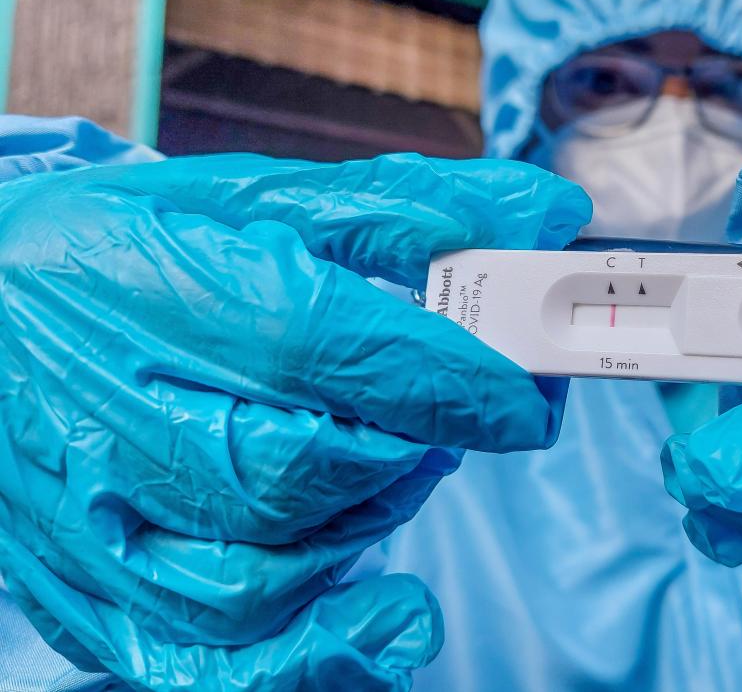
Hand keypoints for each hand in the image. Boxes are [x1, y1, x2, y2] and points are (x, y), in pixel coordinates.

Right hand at [0, 151, 588, 688]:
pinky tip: (386, 618)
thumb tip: (545, 211)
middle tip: (446, 408)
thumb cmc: (126, 250)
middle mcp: (109, 413)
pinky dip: (321, 653)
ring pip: (274, 563)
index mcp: (151, 288)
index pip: (326, 344)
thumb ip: (406, 208)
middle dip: (417, 440)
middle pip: (304, 462)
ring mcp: (94, 522)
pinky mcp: (95, 595)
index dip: (452, 373)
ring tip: (386, 458)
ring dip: (374, 515)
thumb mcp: (251, 199)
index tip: (527, 387)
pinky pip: (217, 660)